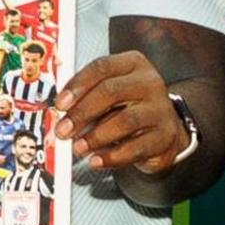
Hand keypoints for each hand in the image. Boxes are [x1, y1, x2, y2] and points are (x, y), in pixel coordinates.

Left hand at [61, 53, 190, 176]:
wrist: (163, 130)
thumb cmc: (130, 108)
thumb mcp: (112, 94)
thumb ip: (88, 97)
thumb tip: (60, 113)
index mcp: (133, 64)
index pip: (101, 67)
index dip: (77, 85)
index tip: (60, 104)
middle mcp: (149, 82)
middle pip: (111, 92)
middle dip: (82, 113)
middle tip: (63, 130)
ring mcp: (160, 109)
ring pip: (124, 121)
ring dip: (96, 136)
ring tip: (78, 147)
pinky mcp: (165, 136)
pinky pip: (136, 147)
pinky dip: (112, 157)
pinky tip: (97, 160)